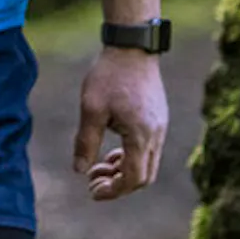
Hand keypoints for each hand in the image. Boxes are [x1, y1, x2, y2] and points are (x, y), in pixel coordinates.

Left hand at [72, 47, 166, 200]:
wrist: (132, 48)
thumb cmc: (110, 75)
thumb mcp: (91, 109)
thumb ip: (86, 142)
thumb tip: (79, 171)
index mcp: (141, 135)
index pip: (133, 179)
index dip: (113, 191)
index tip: (92, 191)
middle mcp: (156, 135)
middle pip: (144, 177)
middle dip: (118, 185)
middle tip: (92, 181)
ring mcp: (160, 128)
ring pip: (147, 164)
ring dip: (123, 171)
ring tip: (97, 166)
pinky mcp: (158, 120)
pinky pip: (148, 150)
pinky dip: (130, 157)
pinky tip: (111, 152)